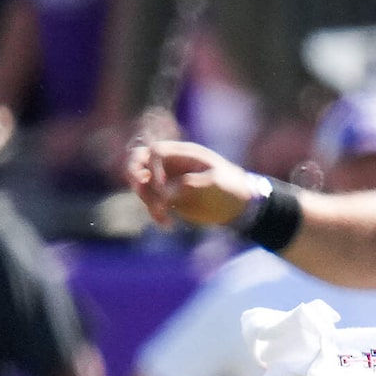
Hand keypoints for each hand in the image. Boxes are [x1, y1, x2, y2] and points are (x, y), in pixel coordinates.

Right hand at [127, 139, 260, 230]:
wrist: (240, 205)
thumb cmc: (232, 188)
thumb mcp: (216, 183)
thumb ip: (190, 184)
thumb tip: (165, 194)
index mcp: (185, 154)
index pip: (156, 151)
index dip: (154, 168)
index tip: (164, 188)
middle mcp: (172, 164)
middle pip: (138, 161)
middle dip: (135, 177)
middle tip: (142, 191)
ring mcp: (168, 179)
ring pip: (141, 184)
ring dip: (147, 200)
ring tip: (164, 216)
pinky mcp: (168, 196)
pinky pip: (151, 201)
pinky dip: (154, 212)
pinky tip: (168, 224)